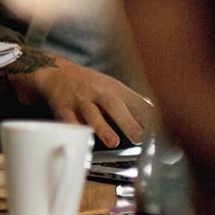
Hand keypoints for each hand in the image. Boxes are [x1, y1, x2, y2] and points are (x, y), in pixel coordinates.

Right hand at [19, 58, 153, 147]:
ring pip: (91, 113)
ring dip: (102, 127)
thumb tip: (155, 115)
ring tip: (112, 142)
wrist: (55, 72)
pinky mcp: (63, 108)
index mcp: (114, 88)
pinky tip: (82, 139)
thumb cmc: (88, 83)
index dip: (148, 116)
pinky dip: (76, 130)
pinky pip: (69, 120)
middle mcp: (98, 92)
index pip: (135, 101)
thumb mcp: (112, 86)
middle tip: (139, 137)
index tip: (160, 131)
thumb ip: (132, 101)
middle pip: (114, 105)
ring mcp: (80, 100)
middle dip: (127, 121)